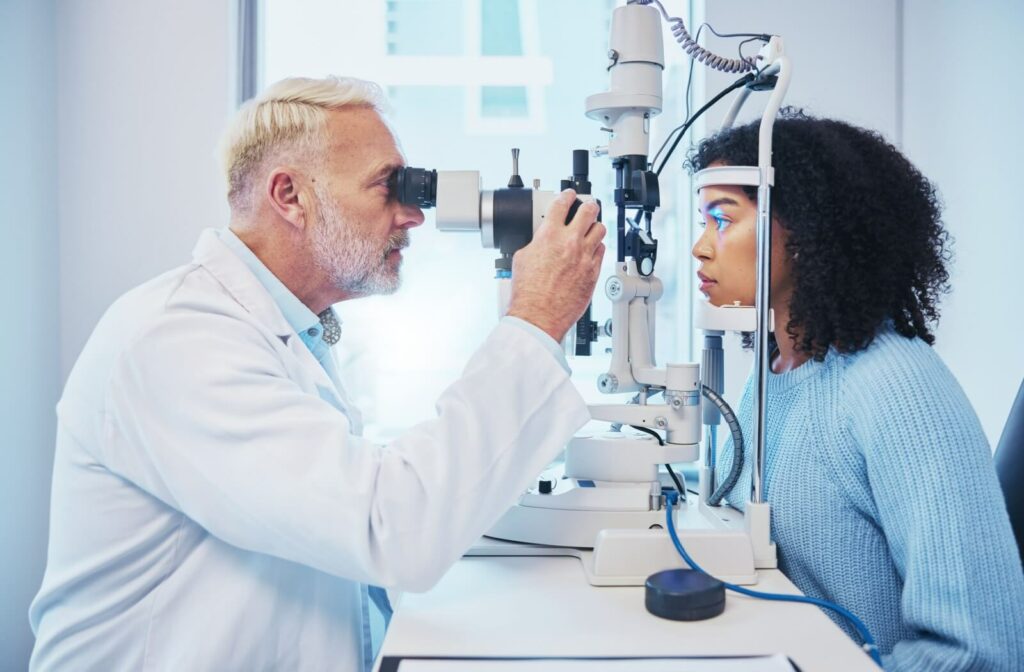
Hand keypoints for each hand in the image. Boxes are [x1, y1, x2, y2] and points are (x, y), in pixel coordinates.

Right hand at [507, 189, 605, 342]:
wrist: (538, 316)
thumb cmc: (528, 293)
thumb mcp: (522, 258)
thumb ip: (536, 243)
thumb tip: (541, 239)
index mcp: (549, 235)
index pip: (562, 204)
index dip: (567, 195)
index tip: (569, 194)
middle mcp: (569, 242)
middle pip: (589, 210)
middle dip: (588, 204)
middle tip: (587, 205)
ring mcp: (584, 257)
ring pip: (600, 229)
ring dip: (595, 226)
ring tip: (591, 228)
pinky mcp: (593, 272)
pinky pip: (602, 251)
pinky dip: (597, 247)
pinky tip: (592, 250)